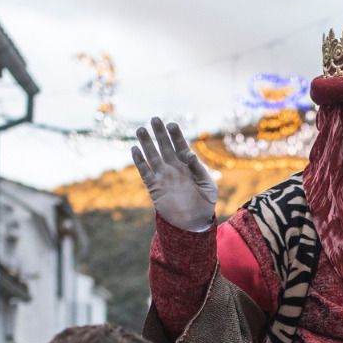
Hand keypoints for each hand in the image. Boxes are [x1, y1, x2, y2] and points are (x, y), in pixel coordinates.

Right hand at [132, 117, 216, 231]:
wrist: (194, 223)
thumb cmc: (205, 203)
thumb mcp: (208, 185)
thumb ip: (199, 169)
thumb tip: (190, 154)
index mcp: (188, 166)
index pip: (180, 146)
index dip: (176, 135)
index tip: (171, 125)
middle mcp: (174, 168)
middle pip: (165, 147)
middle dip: (160, 133)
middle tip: (154, 119)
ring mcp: (163, 177)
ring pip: (153, 156)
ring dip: (146, 143)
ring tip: (140, 129)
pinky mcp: (155, 188)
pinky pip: (145, 172)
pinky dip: (139, 161)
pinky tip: (134, 149)